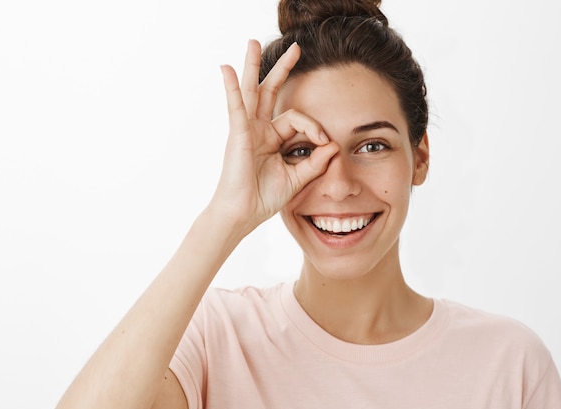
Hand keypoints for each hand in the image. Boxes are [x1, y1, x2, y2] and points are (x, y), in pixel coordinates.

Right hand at [211, 40, 337, 232]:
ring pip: (251, 91)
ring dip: (252, 66)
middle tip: (295, 48)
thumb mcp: (297, 178)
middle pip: (270, 92)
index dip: (314, 127)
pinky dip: (231, 88)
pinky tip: (226, 69)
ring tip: (251, 43)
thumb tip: (334, 145)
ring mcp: (247, 130)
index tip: (326, 143)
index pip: (297, 119)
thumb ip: (315, 162)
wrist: (243, 214)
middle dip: (282, 69)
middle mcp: (259, 129)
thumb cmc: (263, 198)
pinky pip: (236, 106)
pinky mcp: (238, 134)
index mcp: (272, 138)